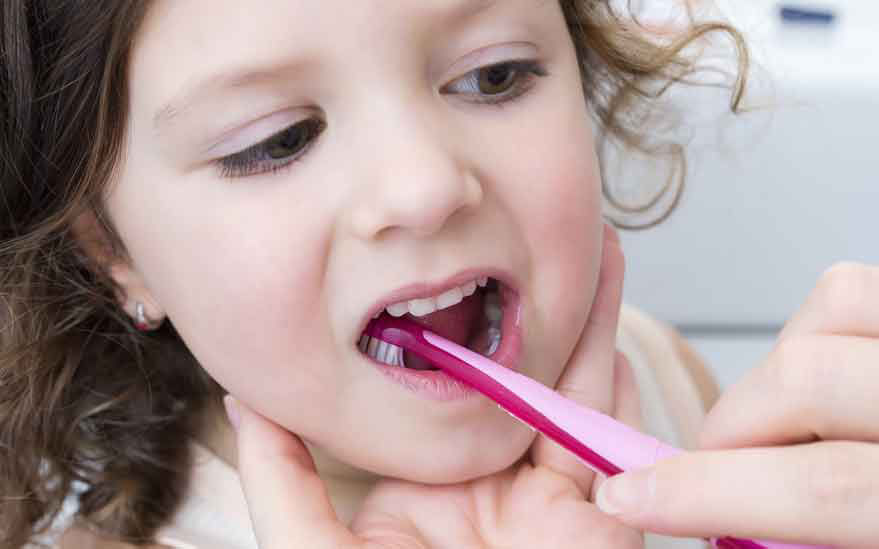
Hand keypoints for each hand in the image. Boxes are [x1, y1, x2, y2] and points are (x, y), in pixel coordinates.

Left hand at [224, 224, 642, 547]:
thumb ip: (283, 481)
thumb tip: (245, 400)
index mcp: (433, 487)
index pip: (450, 392)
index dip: (457, 330)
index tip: (455, 267)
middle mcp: (494, 481)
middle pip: (522, 376)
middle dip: (537, 306)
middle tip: (540, 230)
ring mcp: (549, 496)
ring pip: (572, 389)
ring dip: (587, 318)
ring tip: (593, 248)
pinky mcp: (598, 517)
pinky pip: (609, 436)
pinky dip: (614, 375)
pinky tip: (608, 311)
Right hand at [595, 262, 878, 547]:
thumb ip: (801, 537)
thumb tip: (721, 527)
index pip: (822, 486)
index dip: (707, 492)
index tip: (631, 497)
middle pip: (807, 379)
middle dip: (732, 428)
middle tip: (721, 467)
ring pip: (828, 311)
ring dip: (775, 371)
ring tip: (777, 421)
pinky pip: (853, 290)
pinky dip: (814, 328)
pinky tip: (820, 376)